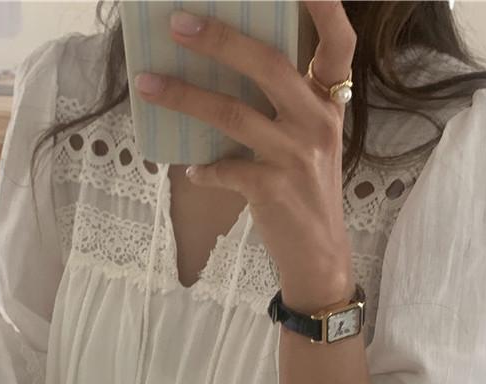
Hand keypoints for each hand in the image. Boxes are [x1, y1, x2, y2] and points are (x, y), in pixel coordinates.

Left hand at [133, 0, 356, 298]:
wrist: (319, 257)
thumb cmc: (305, 190)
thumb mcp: (308, 140)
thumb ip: (283, 104)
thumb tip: (223, 68)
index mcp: (329, 102)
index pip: (338, 42)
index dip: (326, 5)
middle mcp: (318, 122)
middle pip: (268, 66)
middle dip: (220, 39)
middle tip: (177, 22)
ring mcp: (297, 157)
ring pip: (233, 114)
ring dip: (184, 96)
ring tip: (147, 83)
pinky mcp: (273, 190)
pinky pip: (224, 168)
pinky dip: (203, 168)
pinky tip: (189, 169)